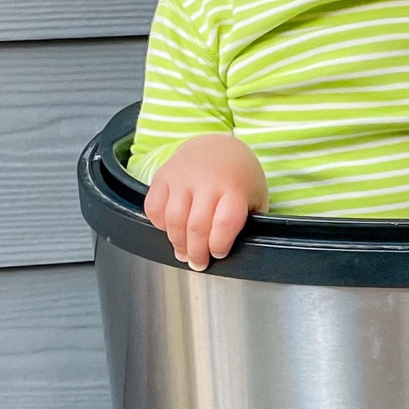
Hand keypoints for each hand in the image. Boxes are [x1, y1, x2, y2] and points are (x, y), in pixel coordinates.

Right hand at [142, 134, 267, 270]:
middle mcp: (207, 181)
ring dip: (177, 243)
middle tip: (198, 263)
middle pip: (197, 226)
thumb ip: (250, 221)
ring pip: (174, 219)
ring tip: (183, 252)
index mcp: (235, 187)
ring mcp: (183, 177)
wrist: (216, 145)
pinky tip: (169, 230)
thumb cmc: (238, 177)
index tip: (218, 253)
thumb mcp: (255, 196)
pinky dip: (158, 224)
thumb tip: (238, 250)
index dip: (219, 244)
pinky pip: (153, 207)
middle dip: (197, 252)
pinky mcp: (163, 176)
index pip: (225, 223)